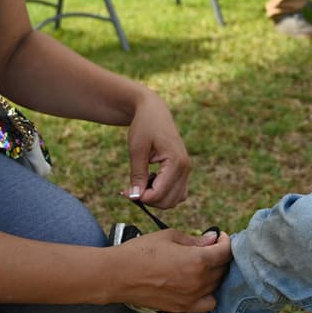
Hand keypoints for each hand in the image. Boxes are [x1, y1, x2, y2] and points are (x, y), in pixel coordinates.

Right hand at [112, 229, 231, 312]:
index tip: (220, 236)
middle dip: (221, 255)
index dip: (227, 241)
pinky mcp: (182, 308)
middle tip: (211, 247)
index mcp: (197, 260)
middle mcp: (198, 281)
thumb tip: (212, 239)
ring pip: (217, 285)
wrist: (117, 275)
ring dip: (216, 273)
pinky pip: (208, 303)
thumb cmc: (141, 251)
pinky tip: (200, 284)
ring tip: (205, 264)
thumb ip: (194, 240)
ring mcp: (191, 297)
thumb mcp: (169, 237)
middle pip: (223, 268)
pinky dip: (209, 294)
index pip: (226, 252)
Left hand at [125, 92, 190, 208]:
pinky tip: (151, 182)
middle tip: (131, 189)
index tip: (126, 191)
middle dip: (149, 200)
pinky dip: (164, 194)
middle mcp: (185, 168)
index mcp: (176, 162)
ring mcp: (186, 170)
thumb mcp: (137, 150)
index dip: (141, 198)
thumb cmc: (144, 126)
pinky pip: (178, 192)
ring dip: (157, 199)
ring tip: (142, 183)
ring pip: (175, 200)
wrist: (154, 111)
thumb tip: (136, 197)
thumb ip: (138, 175)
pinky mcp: (183, 170)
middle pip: (169, 201)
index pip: (159, 194)